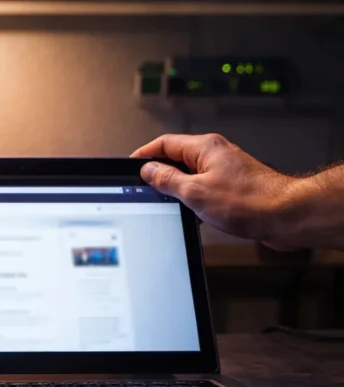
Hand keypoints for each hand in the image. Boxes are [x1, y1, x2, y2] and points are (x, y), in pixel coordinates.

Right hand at [131, 133, 302, 247]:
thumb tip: (148, 171)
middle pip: (175, 158)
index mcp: (204, 147)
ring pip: (189, 175)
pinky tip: (191, 214)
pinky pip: (202, 187)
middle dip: (158, 174)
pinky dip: (192, 198)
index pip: (163, 144)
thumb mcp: (195, 192)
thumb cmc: (249, 201)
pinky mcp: (232, 185)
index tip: (130, 168)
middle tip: (144, 190)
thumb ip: (167, 180)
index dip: (143, 155)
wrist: (285, 215)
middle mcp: (215, 154)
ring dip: (176, 189)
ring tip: (169, 204)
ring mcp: (224, 169)